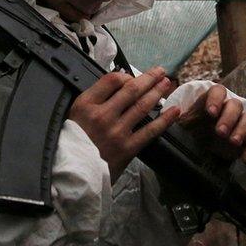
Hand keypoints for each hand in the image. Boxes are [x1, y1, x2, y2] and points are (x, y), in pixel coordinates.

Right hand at [68, 67, 179, 182]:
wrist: (73, 174)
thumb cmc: (71, 144)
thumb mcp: (72, 116)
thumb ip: (92, 101)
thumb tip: (117, 87)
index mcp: (86, 105)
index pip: (111, 80)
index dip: (126, 75)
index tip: (132, 77)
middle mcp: (103, 115)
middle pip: (131, 90)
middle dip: (149, 78)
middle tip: (160, 71)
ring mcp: (117, 132)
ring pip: (143, 106)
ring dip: (158, 92)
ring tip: (168, 83)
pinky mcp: (128, 148)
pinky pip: (150, 130)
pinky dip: (164, 119)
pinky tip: (174, 111)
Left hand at [179, 84, 245, 164]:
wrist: (198, 153)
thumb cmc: (188, 134)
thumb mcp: (178, 127)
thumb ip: (173, 120)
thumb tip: (164, 116)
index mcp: (210, 102)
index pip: (218, 91)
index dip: (216, 99)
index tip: (210, 112)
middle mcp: (228, 109)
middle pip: (235, 104)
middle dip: (228, 117)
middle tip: (220, 132)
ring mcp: (239, 124)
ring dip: (241, 129)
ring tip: (232, 141)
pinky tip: (245, 159)